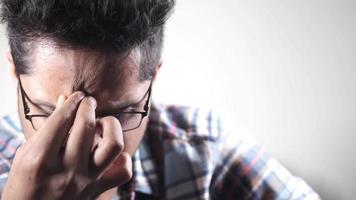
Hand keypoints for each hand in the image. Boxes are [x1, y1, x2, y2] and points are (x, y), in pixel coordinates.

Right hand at [2, 92, 131, 199]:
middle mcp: (66, 171)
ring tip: (101, 124)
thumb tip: (66, 99)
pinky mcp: (98, 190)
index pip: (62, 120)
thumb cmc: (24, 184)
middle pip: (87, 126)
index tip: (77, 95)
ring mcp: (85, 182)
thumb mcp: (27, 154)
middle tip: (87, 102)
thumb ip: (49, 127)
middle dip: (88, 106)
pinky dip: (121, 157)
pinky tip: (107, 151)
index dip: (72, 101)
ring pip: (113, 145)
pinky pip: (123, 171)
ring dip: (111, 126)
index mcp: (40, 160)